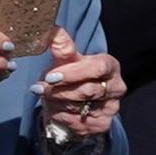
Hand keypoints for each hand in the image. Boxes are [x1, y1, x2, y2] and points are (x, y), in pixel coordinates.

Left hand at [34, 32, 123, 148]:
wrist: (74, 100)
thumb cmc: (71, 74)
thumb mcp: (66, 60)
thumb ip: (61, 46)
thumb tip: (52, 29)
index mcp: (110, 66)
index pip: (97, 68)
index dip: (73, 73)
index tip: (50, 76)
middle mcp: (117, 87)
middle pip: (87, 90)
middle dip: (58, 90)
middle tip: (39, 88)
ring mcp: (112, 108)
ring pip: (80, 108)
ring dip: (56, 103)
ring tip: (44, 97)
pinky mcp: (103, 125)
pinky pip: (78, 123)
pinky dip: (60, 116)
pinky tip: (53, 109)